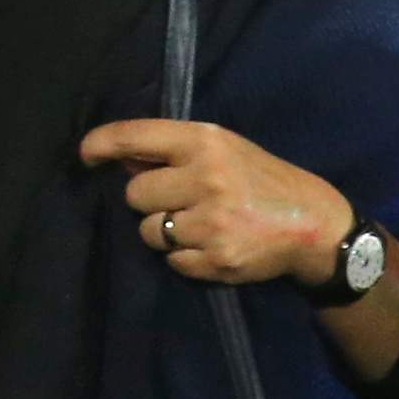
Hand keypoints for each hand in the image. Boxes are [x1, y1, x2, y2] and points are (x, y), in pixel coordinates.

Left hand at [77, 116, 352, 287]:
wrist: (313, 223)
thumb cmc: (260, 179)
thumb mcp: (222, 148)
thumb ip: (174, 151)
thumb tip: (120, 159)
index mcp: (204, 141)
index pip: (135, 136)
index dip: (102, 144)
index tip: (86, 155)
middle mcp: (205, 178)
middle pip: (134, 194)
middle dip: (149, 200)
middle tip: (180, 200)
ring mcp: (211, 222)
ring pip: (148, 232)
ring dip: (164, 232)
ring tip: (198, 225)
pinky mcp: (217, 259)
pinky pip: (172, 261)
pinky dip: (184, 257)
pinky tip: (212, 245)